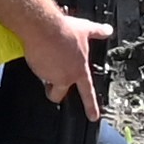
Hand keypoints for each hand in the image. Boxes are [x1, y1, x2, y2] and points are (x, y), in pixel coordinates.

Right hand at [19, 0, 107, 114]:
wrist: (43, 27)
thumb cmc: (64, 30)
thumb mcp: (85, 29)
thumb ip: (97, 32)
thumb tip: (107, 30)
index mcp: (79, 70)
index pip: (87, 93)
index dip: (91, 106)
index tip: (93, 116)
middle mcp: (65, 77)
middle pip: (58, 94)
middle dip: (55, 93)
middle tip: (53, 84)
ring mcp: (49, 75)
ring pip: (45, 81)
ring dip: (45, 73)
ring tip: (46, 55)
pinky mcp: (36, 70)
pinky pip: (35, 71)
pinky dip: (36, 63)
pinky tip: (38, 52)